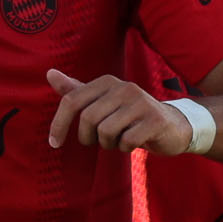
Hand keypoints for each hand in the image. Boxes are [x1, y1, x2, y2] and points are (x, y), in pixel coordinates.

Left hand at [46, 69, 194, 153]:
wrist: (172, 126)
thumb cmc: (130, 116)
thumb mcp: (101, 102)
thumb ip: (76, 90)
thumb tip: (49, 73)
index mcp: (107, 82)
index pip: (72, 101)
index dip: (59, 124)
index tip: (54, 143)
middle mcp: (123, 87)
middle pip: (87, 119)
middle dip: (88, 137)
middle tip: (98, 141)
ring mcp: (141, 103)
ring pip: (105, 132)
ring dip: (108, 144)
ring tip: (119, 139)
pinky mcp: (155, 121)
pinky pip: (126, 142)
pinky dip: (125, 148)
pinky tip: (134, 142)